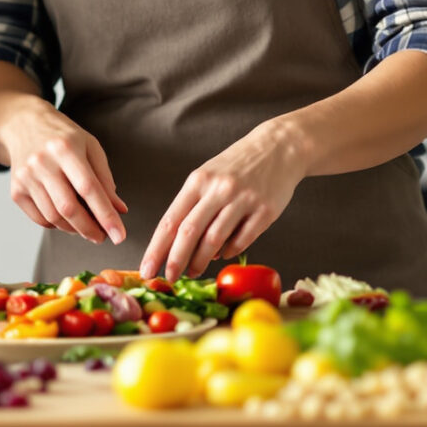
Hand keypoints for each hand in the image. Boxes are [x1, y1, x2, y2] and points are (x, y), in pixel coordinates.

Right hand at [0, 100, 127, 246]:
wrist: (24, 124)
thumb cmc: (64, 137)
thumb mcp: (90, 147)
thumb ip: (104, 178)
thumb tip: (119, 210)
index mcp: (66, 147)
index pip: (89, 188)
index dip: (106, 215)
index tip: (119, 235)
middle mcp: (42, 162)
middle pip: (68, 207)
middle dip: (90, 229)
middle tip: (103, 237)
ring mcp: (26, 176)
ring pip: (53, 217)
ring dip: (74, 229)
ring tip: (87, 227)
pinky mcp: (16, 189)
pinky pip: (39, 219)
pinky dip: (57, 225)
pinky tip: (66, 220)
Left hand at [140, 123, 306, 278]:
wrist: (279, 147)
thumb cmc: (237, 165)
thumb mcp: (208, 175)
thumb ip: (194, 206)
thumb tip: (181, 245)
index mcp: (198, 181)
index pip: (170, 220)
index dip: (156, 248)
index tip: (146, 269)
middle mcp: (219, 189)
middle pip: (189, 232)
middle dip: (175, 260)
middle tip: (169, 278)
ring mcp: (243, 200)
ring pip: (215, 239)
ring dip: (201, 261)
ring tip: (193, 272)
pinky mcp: (265, 211)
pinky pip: (242, 240)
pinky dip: (229, 252)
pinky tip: (223, 255)